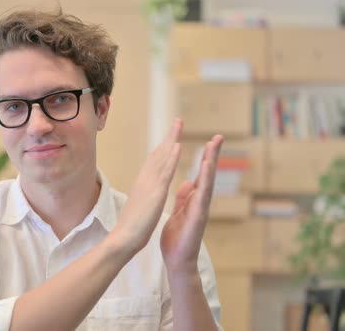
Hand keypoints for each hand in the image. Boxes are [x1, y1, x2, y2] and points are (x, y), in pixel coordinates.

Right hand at [111, 119, 182, 254]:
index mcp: (142, 186)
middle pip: (157, 154)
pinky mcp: (154, 192)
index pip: (153, 163)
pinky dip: (171, 157)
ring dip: (170, 140)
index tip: (170, 137)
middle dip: (168, 137)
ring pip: (161, 158)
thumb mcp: (139, 209)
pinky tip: (178, 146)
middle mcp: (144, 181)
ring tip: (179, 126)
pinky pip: (164, 171)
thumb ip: (143, 199)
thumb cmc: (130, 230)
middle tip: (178, 122)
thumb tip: (146, 195)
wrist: (123, 240)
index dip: (162, 148)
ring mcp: (148, 185)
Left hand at [160, 135, 223, 273]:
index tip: (209, 141)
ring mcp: (202, 209)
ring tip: (213, 146)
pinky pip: (202, 197)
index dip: (204, 158)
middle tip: (218, 136)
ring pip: (208, 183)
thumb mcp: (179, 213)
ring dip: (211, 164)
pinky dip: (204, 182)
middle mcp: (200, 202)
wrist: (177, 261)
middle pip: (208, 175)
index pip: (200, 175)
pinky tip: (205, 168)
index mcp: (194, 200)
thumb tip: (188, 183)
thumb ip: (184, 198)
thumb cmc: (177, 239)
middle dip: (213, 155)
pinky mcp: (198, 217)